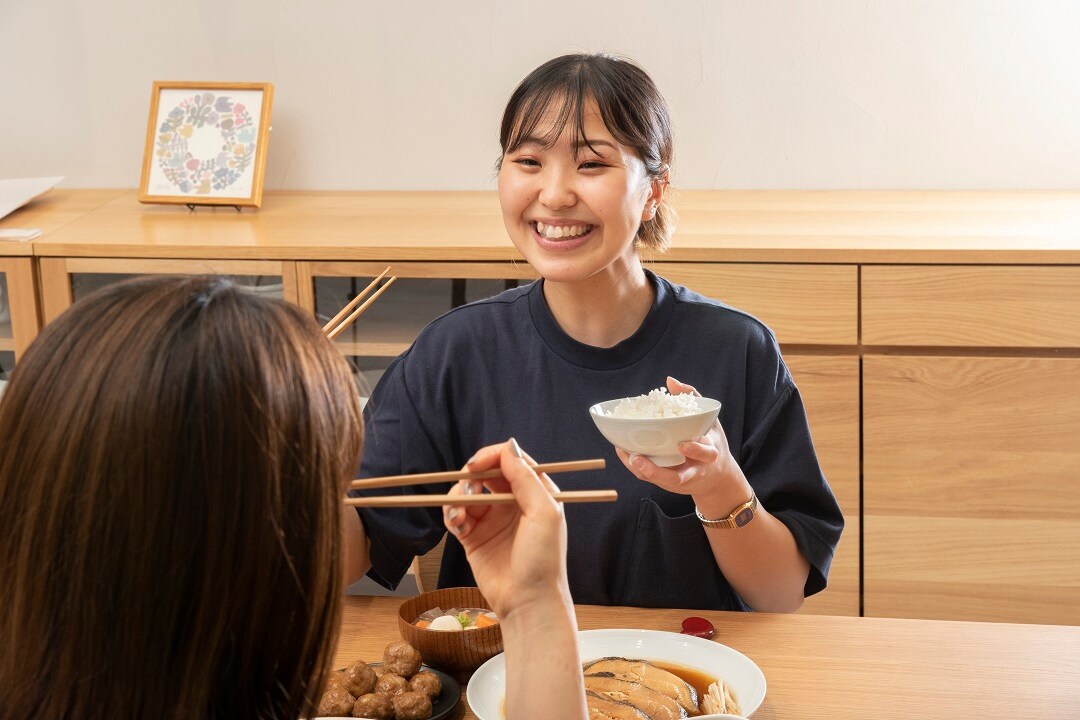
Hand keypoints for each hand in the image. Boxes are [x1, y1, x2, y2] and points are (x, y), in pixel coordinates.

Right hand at [441, 439, 569, 620]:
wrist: (527, 603)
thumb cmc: (543, 560)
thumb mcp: (543, 513)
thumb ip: (526, 478)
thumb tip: (509, 445)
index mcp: (535, 493)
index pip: (510, 461)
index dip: (491, 457)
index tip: (476, 465)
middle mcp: (513, 503)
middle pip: (485, 473)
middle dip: (471, 476)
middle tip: (468, 489)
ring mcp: (492, 519)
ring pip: (466, 492)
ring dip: (458, 496)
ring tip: (460, 514)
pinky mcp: (473, 537)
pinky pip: (455, 514)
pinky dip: (451, 513)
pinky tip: (456, 523)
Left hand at [614, 376, 751, 515]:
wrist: (715, 477)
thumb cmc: (711, 443)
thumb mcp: (710, 421)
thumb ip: (693, 400)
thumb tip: (670, 381)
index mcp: (709, 455)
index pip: (706, 454)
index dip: (695, 450)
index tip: (683, 444)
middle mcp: (694, 471)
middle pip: (678, 478)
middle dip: (658, 472)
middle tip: (639, 459)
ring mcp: (680, 480)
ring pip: (661, 481)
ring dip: (642, 471)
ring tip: (628, 456)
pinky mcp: (668, 484)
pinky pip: (651, 479)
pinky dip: (637, 468)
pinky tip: (624, 452)